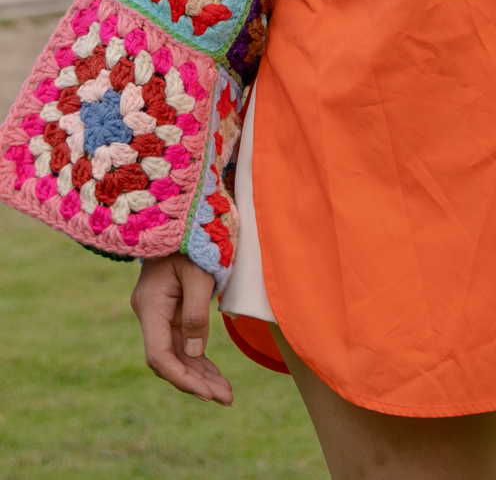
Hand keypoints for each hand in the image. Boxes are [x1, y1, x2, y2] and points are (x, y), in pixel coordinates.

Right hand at [131, 253, 232, 404]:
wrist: (182, 216)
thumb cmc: (193, 239)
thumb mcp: (199, 273)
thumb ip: (196, 313)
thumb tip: (195, 354)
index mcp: (150, 305)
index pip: (160, 355)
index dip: (182, 377)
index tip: (207, 393)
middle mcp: (150, 313)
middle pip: (169, 359)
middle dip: (196, 382)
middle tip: (226, 399)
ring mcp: (159, 312)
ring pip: (177, 354)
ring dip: (200, 374)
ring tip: (226, 394)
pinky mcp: (170, 310)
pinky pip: (183, 341)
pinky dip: (198, 358)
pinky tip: (214, 376)